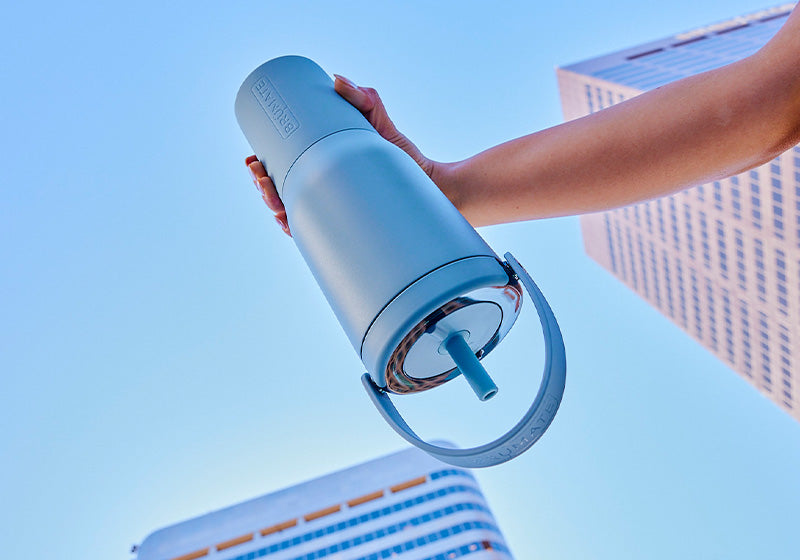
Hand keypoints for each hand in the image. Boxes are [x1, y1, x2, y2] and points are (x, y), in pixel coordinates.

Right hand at [246, 75, 439, 235]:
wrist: (433, 187)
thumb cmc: (405, 159)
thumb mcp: (379, 123)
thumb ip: (363, 98)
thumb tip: (336, 79)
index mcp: (323, 176)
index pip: (283, 175)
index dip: (261, 171)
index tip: (252, 160)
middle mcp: (326, 199)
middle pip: (281, 197)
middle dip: (262, 188)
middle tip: (259, 174)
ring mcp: (336, 217)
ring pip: (292, 218)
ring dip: (273, 207)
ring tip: (268, 193)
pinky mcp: (349, 231)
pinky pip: (317, 238)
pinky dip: (297, 231)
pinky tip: (286, 224)